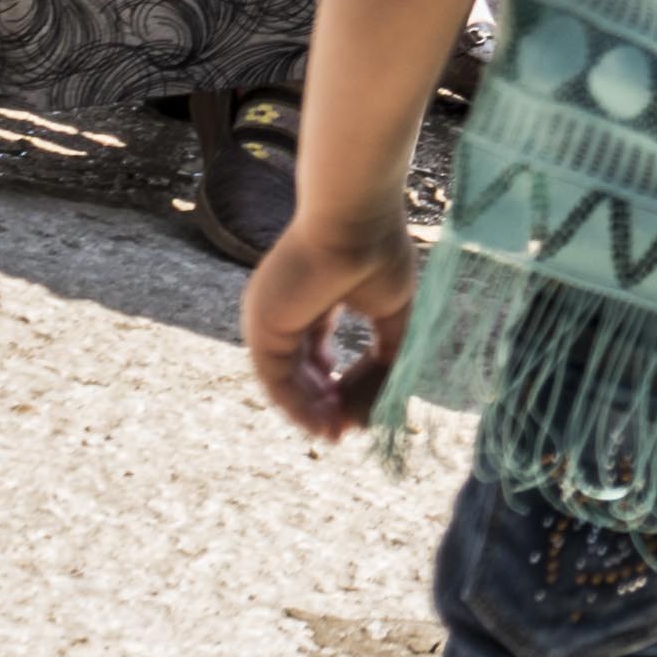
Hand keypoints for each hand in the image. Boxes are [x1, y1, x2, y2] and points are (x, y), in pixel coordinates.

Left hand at [241, 209, 419, 442]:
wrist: (354, 222)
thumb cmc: (377, 253)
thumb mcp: (393, 312)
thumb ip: (388, 353)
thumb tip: (389, 399)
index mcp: (311, 298)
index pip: (318, 350)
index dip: (340, 381)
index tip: (360, 410)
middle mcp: (284, 312)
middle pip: (301, 370)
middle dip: (323, 403)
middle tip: (344, 430)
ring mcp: (269, 320)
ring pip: (286, 381)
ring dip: (310, 411)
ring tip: (335, 434)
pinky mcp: (263, 329)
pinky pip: (276, 380)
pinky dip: (298, 406)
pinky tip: (322, 423)